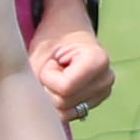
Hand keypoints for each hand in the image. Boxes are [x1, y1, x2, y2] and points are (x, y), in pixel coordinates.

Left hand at [33, 0, 114, 121]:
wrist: (68, 26)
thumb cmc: (53, 34)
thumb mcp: (39, 52)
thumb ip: (35, 81)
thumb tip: (32, 112)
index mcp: (98, 61)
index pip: (64, 89)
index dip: (47, 77)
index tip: (52, 60)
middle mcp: (106, 79)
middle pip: (64, 104)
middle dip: (48, 87)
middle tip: (53, 66)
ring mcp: (104, 92)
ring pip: (66, 113)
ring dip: (52, 95)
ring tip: (58, 74)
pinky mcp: (96, 101)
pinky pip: (69, 114)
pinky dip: (59, 101)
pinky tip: (62, 84)